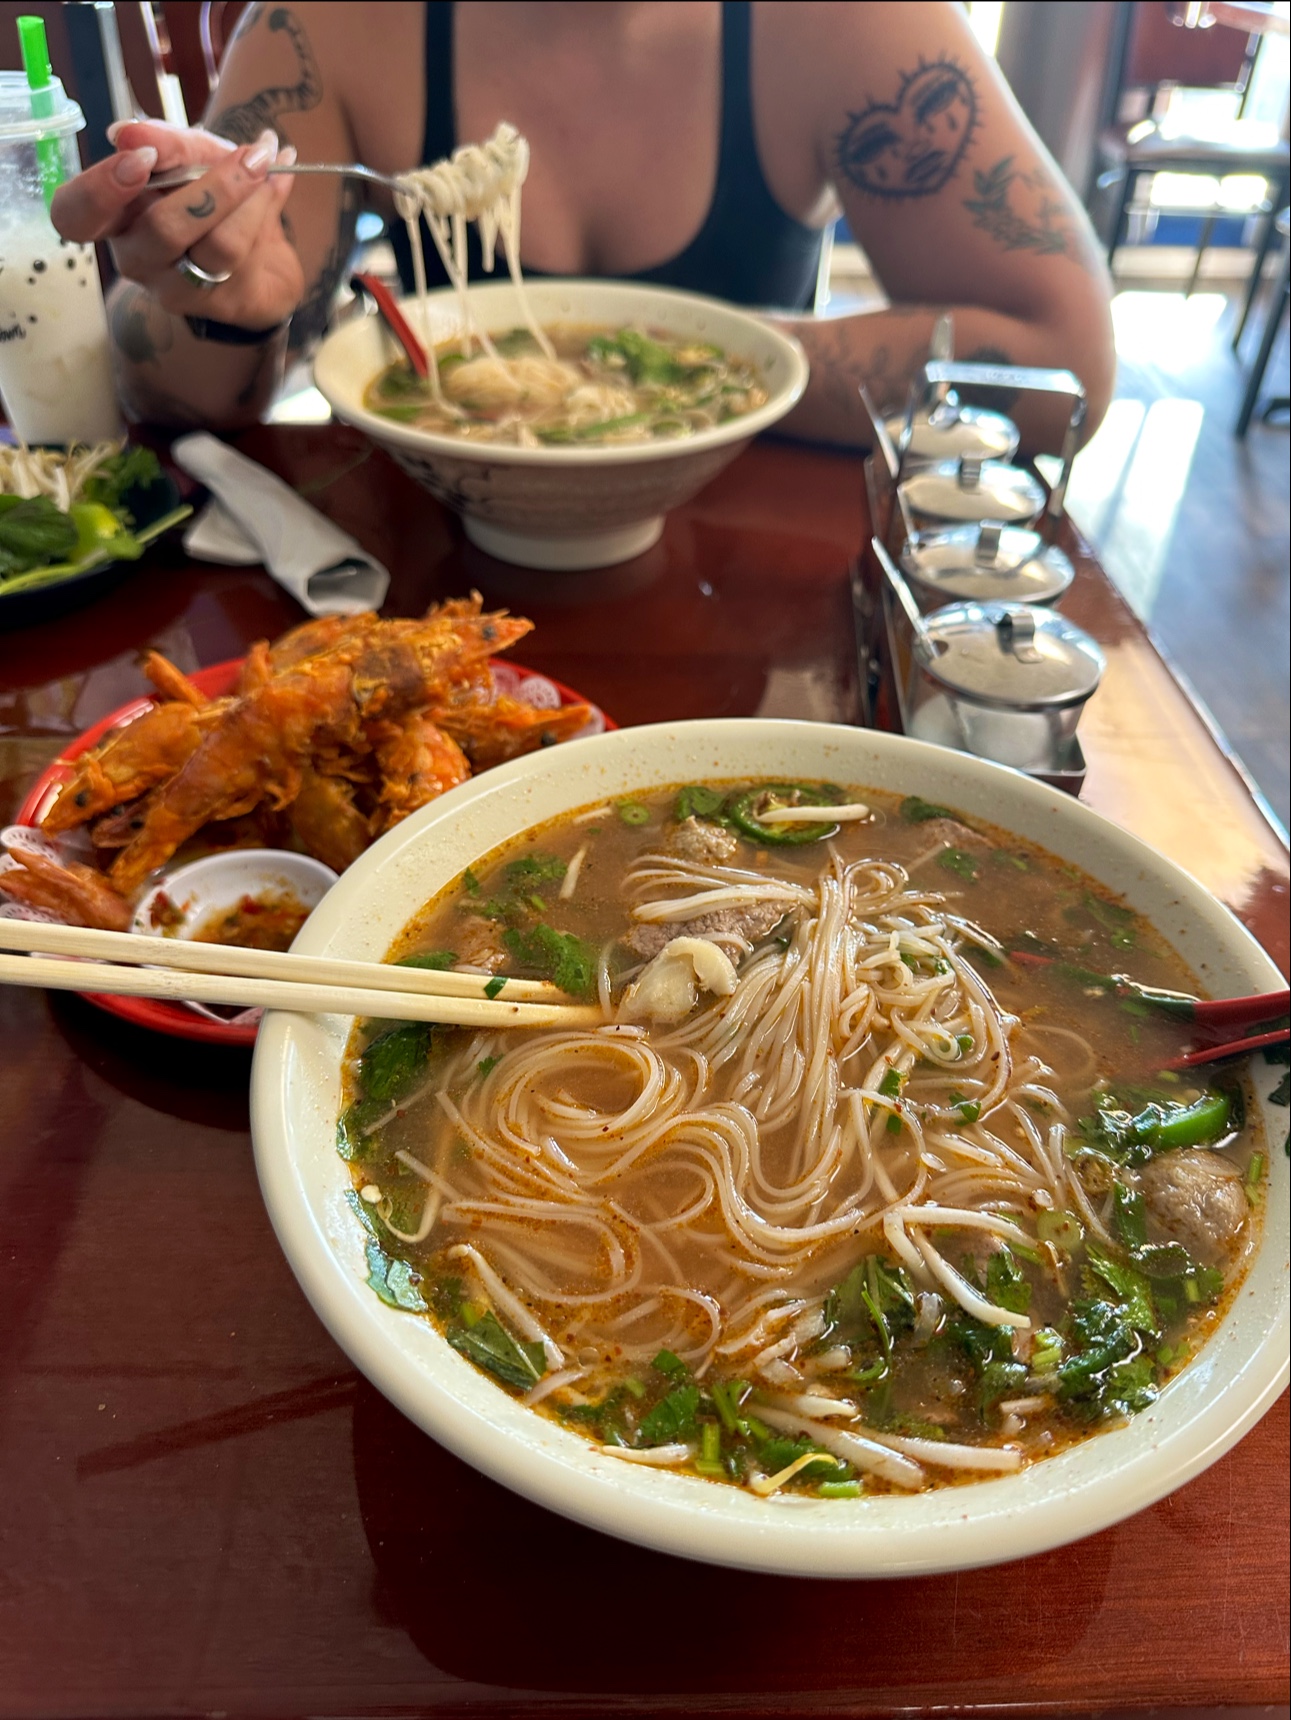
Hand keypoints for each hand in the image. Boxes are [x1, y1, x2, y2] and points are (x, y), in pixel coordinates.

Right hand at [51, 121, 303, 330]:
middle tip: (251, 154)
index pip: (75, 215)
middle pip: (163, 229)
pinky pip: (244, 256)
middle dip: (216, 186)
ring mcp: (173, 288)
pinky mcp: (216, 306)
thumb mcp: (192, 155)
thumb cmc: (211, 194)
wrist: (263, 250)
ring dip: (249, 198)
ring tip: (265, 164)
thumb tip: (127, 132)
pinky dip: (265, 212)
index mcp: (113, 215)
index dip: (99, 190)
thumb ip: (167, 143)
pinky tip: (276, 187)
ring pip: (215, 245)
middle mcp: (135, 256)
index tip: (139, 158)